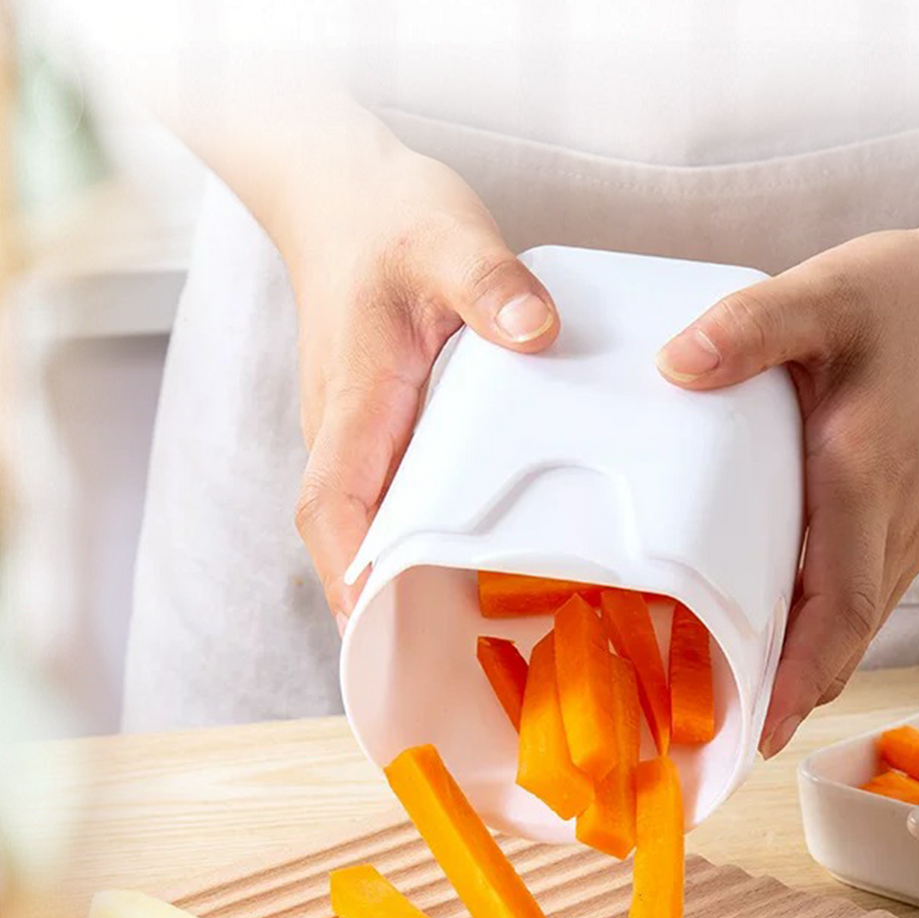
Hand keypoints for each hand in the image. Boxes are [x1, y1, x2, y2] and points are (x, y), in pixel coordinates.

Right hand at [279, 135, 558, 629]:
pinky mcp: (379, 431)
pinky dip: (417, 541)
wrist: (344, 201)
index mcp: (356, 399)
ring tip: (464, 638)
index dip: (349, 571)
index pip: (330, 504)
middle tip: (438, 663)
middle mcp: (346, 430)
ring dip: (399, 581)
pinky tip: (470, 562)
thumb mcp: (451, 239)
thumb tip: (536, 333)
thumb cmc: (390, 221)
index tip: (375, 623)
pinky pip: (390, 500)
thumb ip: (491, 285)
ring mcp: (358, 435)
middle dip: (380, 603)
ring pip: (367, 525)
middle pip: (347, 537)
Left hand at [656, 223, 918, 756]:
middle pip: (846, 635)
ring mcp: (909, 525)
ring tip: (747, 707)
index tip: (763, 729)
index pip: (837, 603)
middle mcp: (894, 518)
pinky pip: (864, 593)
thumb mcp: (826, 293)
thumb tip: (676, 366)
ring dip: (809, 670)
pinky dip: (825, 632)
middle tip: (731, 742)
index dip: (800, 674)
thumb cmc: (912, 297)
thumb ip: (751, 327)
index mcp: (864, 475)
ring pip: (858, 623)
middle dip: (793, 694)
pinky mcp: (909, 519)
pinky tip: (784, 636)